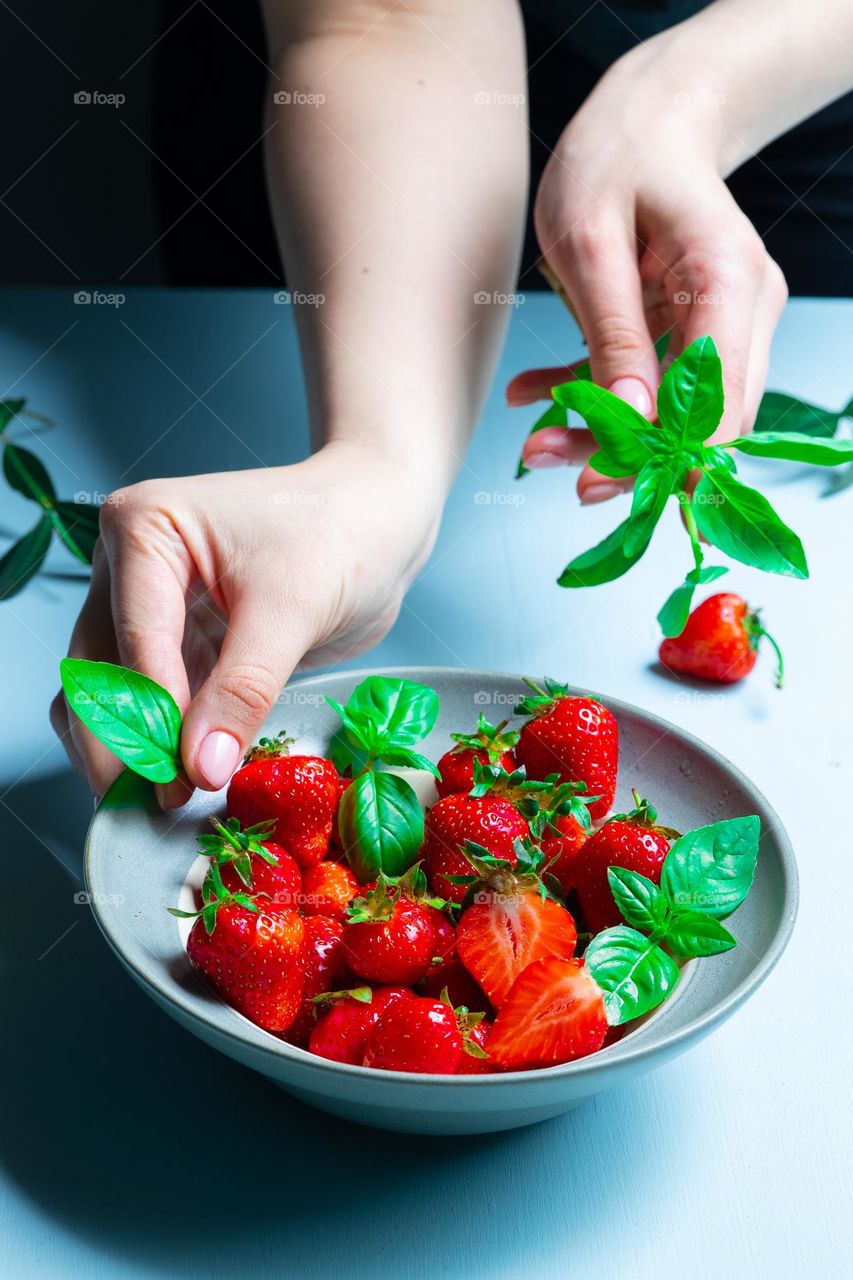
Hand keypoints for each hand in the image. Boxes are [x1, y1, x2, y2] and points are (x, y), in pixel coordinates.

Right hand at [51, 441, 440, 804]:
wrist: (379, 520)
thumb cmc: (341, 535)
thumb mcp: (293, 610)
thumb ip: (243, 689)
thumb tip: (201, 769)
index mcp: (141, 529)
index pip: (131, 639)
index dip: (152, 718)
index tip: (180, 781)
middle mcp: (126, 567)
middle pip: (97, 672)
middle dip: (126, 744)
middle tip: (165, 805)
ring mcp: (146, 608)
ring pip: (111, 697)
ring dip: (134, 752)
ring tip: (171, 804)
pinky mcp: (178, 645)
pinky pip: (153, 705)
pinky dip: (164, 746)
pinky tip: (189, 784)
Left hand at [507, 35, 786, 499]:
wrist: (648, 117)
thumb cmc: (616, 158)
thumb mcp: (590, 241)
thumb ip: (611, 331)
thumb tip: (629, 417)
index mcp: (728, 282)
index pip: (716, 404)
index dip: (661, 457)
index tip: (595, 483)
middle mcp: (743, 310)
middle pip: (699, 419)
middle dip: (623, 453)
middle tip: (542, 459)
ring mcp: (725, 323)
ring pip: (675, 411)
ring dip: (604, 432)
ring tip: (533, 442)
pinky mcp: (696, 330)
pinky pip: (653, 384)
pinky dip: (597, 396)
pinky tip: (537, 395)